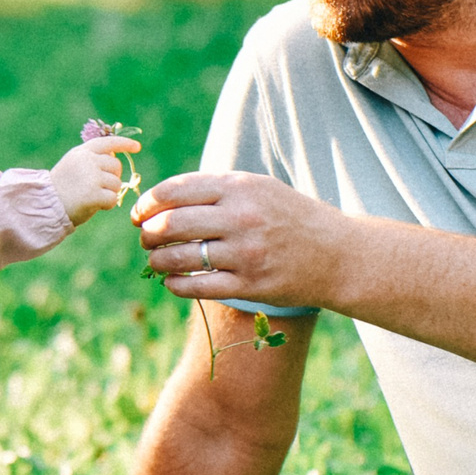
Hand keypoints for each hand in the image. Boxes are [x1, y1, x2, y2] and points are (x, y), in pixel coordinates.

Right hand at [51, 135, 141, 225]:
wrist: (45, 204)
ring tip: (91, 196)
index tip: (137, 147)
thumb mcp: (73, 164)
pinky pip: (113, 198)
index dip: (124, 144)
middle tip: (96, 187)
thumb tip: (115, 155)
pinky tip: (94, 205)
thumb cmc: (61, 187)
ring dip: (108, 192)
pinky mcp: (93, 193)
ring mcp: (91, 176)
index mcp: (82, 152)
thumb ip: (92, 158)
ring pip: (116, 183)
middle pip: (116, 166)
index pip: (108, 143)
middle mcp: (88, 160)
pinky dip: (107, 204)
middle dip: (112, 177)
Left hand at [132, 171, 345, 307]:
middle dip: (148, 234)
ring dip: (157, 261)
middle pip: (171, 225)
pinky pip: (197, 287)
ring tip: (155, 262)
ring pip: (179, 258)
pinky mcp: (250, 285)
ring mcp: (245, 253)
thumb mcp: (258, 188)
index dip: (147, 204)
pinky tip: (172, 282)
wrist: (337, 254)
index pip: (174, 191)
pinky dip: (175, 285)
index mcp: (239, 187)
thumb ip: (214, 189)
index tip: (138, 215)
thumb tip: (161, 200)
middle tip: (146, 239)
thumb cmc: (290, 217)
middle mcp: (241, 218)